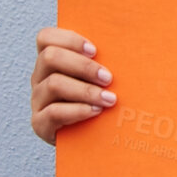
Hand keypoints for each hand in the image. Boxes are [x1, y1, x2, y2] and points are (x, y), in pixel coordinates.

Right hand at [31, 26, 115, 145]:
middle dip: (83, 66)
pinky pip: (53, 112)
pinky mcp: (40, 124)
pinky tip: (96, 111)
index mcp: (53, 61)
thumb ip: (109, 58)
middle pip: (50, 57)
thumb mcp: (103, 76)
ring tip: (110, 99)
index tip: (95, 50)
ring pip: (53, 84)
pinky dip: (78, 110)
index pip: (46, 38)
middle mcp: (41, 77)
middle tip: (109, 78)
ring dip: (86, 90)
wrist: (93, 138)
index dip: (69, 39)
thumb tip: (138, 39)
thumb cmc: (103, 99)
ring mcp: (38, 100)